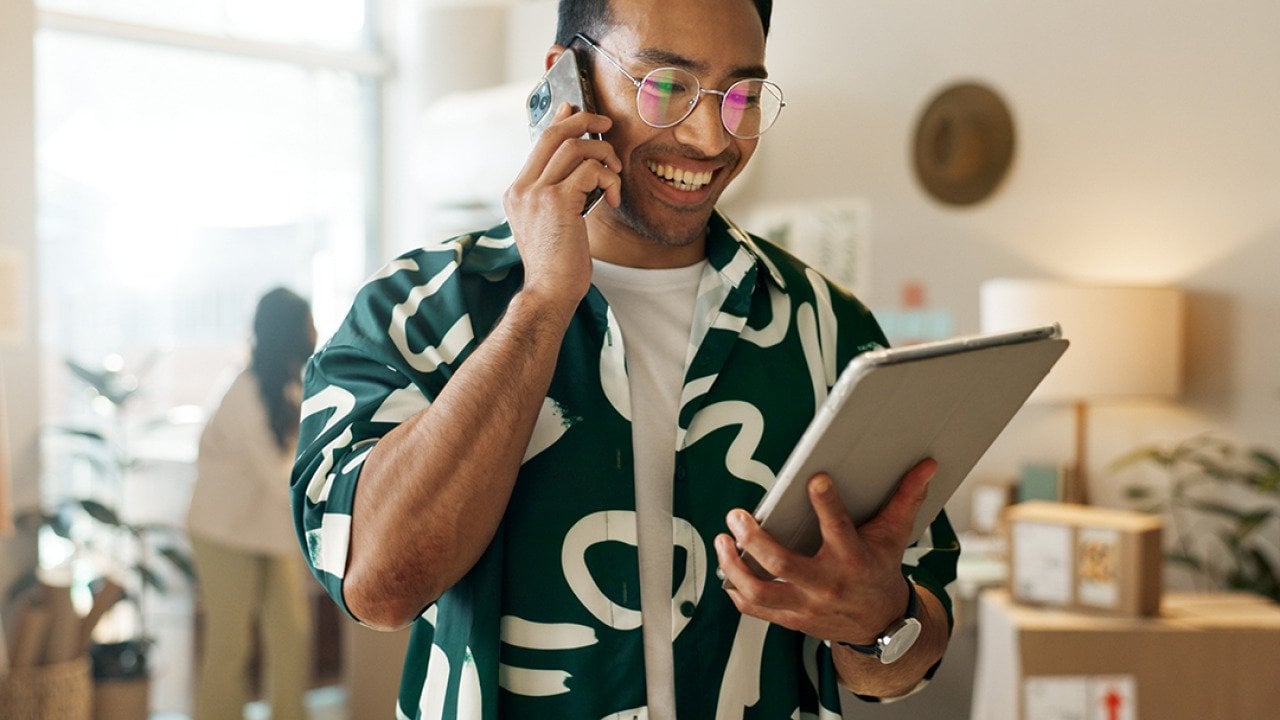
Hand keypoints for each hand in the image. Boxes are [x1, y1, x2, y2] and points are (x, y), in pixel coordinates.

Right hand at [502, 102, 622, 307]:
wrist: (549, 291)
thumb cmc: (557, 264)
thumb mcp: (552, 223)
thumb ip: (558, 195)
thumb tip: (580, 168)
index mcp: (517, 192)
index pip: (538, 142)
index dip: (560, 120)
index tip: (575, 108)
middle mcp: (521, 188)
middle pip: (553, 133)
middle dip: (584, 121)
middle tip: (606, 125)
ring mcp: (535, 193)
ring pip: (574, 147)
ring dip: (604, 155)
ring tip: (615, 175)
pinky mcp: (556, 201)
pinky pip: (590, 170)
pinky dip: (608, 178)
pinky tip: (612, 197)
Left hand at [714, 458, 937, 644]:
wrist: (881, 626)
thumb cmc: (881, 572)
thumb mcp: (895, 536)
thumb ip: (906, 498)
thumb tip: (926, 465)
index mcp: (854, 560)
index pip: (839, 529)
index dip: (826, 503)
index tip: (814, 478)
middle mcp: (827, 585)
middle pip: (783, 564)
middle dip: (755, 539)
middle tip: (737, 515)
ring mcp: (805, 605)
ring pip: (761, 591)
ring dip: (735, 566)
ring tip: (722, 540)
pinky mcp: (790, 619)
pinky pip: (755, 609)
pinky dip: (736, 590)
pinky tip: (727, 569)